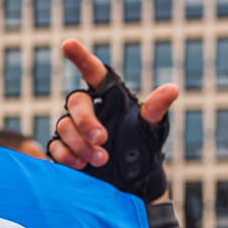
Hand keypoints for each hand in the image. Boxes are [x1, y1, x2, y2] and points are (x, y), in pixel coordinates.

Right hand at [48, 40, 179, 201]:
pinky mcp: (64, 148)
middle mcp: (88, 109)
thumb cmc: (143, 149)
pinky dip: (67, 155)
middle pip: (76, 102)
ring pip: (65, 126)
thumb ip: (156, 109)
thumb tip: (172, 89)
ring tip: (100, 160)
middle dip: (86, 122)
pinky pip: (55, 146)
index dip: (80, 58)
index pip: (93, 72)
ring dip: (81, 145)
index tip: (67, 44)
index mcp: (109, 97)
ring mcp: (73, 129)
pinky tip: (81, 166)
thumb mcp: (151, 128)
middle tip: (103, 140)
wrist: (131, 182)